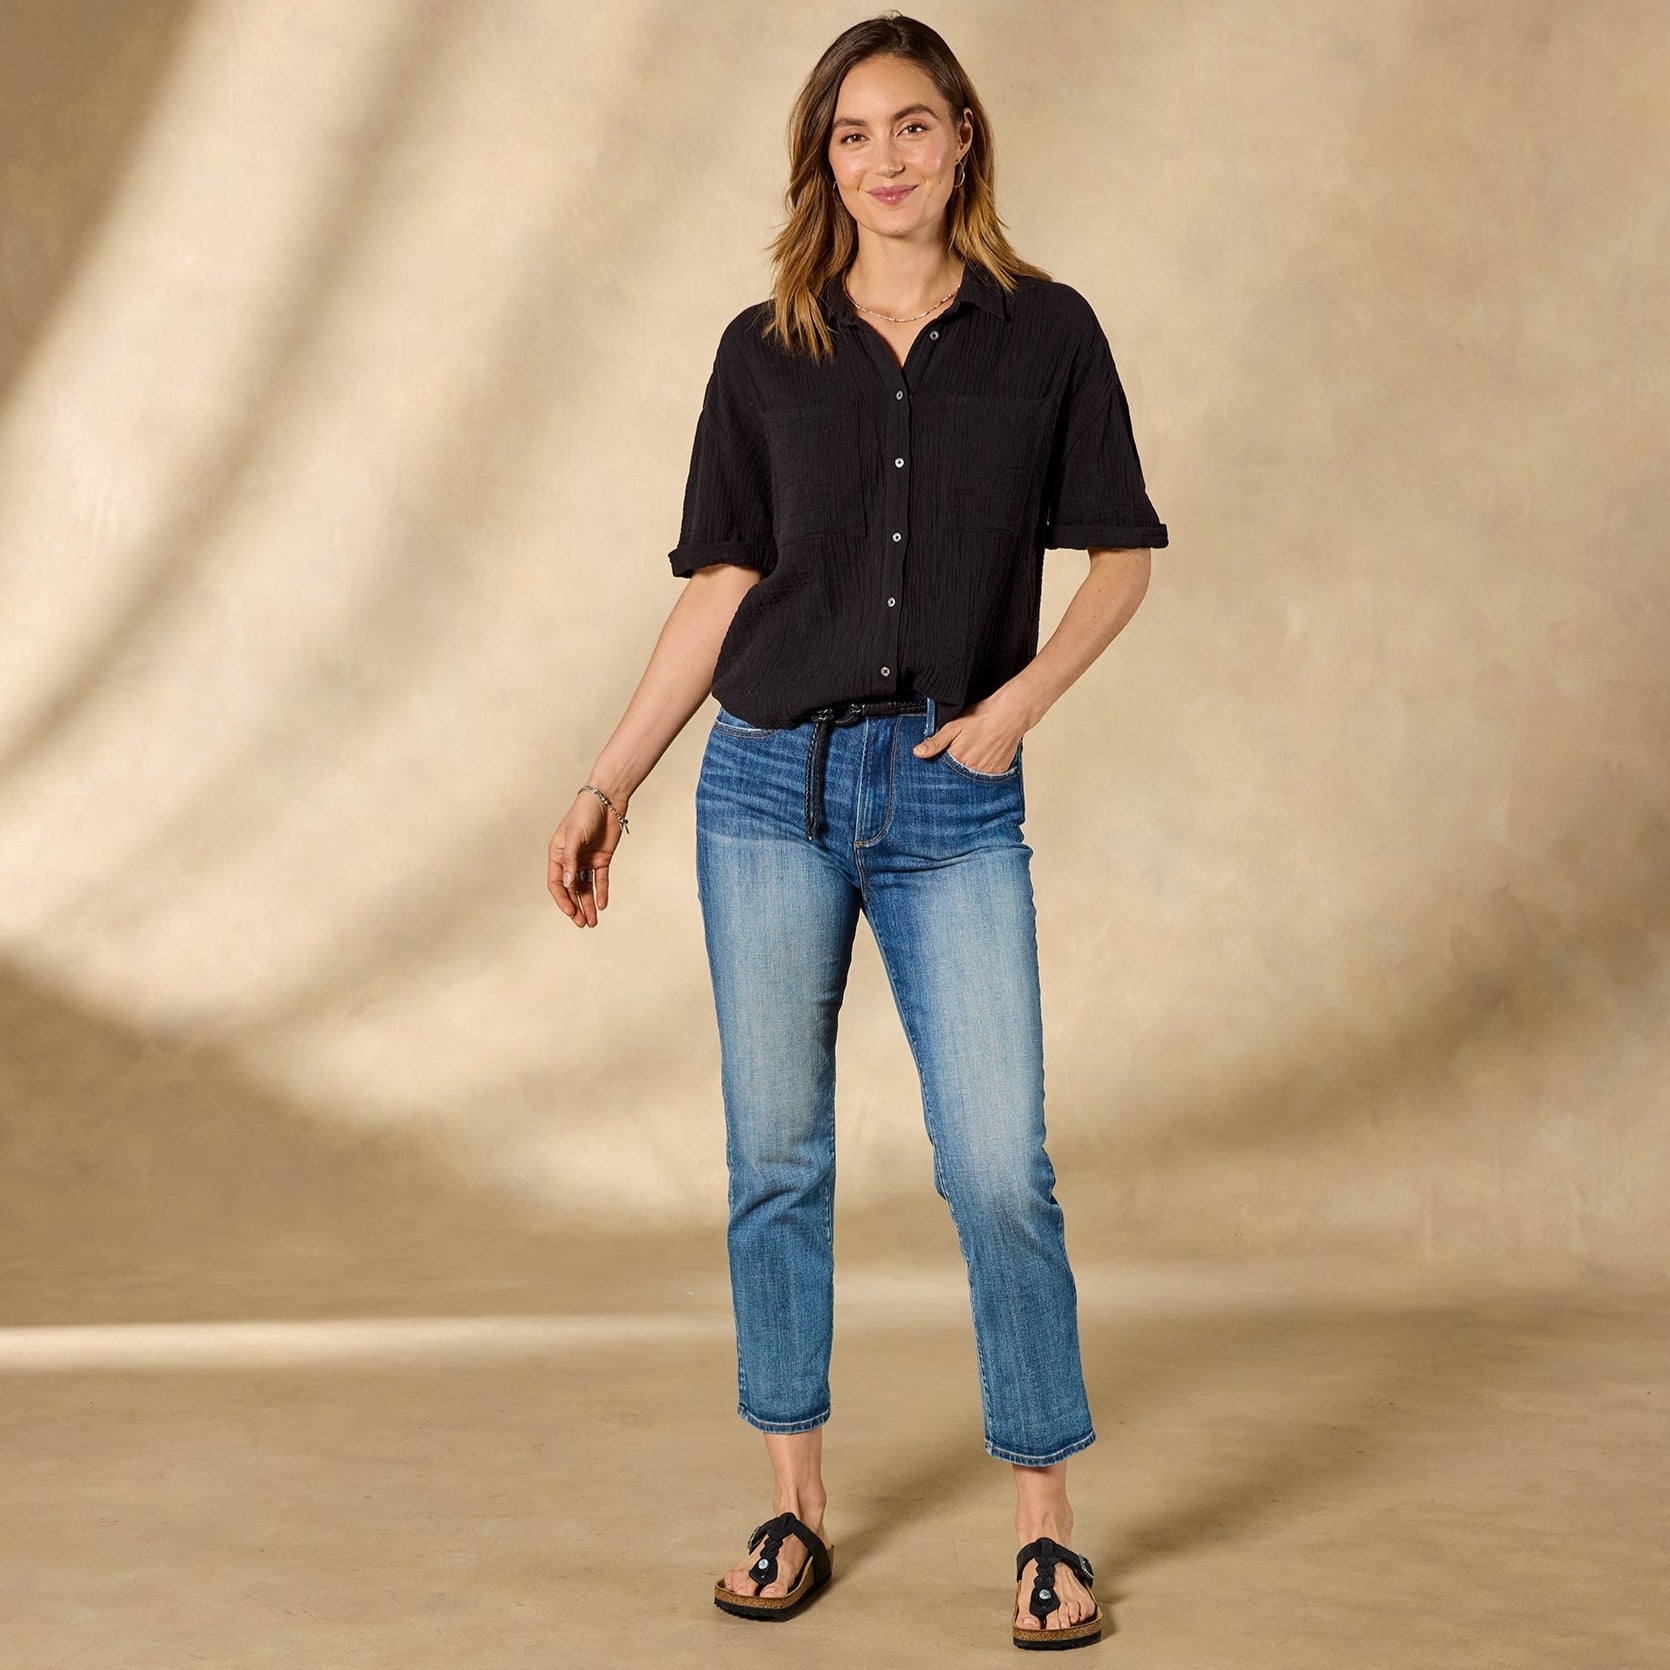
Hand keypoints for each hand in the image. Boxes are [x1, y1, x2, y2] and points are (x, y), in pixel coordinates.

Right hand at [548, 791, 622, 927]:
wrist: (607, 800)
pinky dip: (601, 892)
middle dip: (576, 907)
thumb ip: (570, 860)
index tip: (571, 913)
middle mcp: (570, 860)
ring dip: (588, 904)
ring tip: (592, 922)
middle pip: (571, 889)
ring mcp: (586, 860)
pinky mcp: (602, 859)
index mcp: (557, 854)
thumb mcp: (574, 836)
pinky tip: (602, 905)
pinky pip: (601, 880)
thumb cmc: (584, 813)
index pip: (556, 883)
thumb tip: (567, 883)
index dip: (563, 899)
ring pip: (586, 888)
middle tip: (583, 924)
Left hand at [911, 692, 1027, 774]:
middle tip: (961, 755)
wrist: (1011, 713)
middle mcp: (973, 770)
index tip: (939, 766)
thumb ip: (935, 742)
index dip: (940, 769)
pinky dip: (983, 772)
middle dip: (954, 773)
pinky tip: (984, 758)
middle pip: (958, 779)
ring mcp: (988, 773)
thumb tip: (918, 753)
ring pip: (972, 779)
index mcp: (958, 760)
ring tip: (973, 756)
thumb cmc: (983, 717)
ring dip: (969, 773)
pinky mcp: (1000, 771)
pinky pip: (988, 778)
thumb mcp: (953, 726)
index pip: (942, 773)